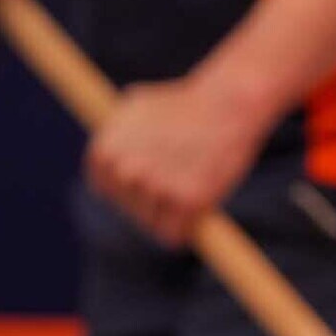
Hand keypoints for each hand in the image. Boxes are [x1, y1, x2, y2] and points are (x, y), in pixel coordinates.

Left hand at [85, 71, 281, 246]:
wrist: (231, 100)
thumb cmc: (188, 102)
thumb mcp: (138, 106)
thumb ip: (117, 132)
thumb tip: (108, 141)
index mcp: (104, 152)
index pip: (107, 189)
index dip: (132, 186)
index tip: (155, 177)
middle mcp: (125, 170)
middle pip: (131, 208)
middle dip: (154, 200)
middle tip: (183, 178)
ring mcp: (156, 186)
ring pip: (153, 223)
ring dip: (173, 213)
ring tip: (197, 181)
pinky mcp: (188, 200)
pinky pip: (174, 235)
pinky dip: (186, 229)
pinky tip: (200, 209)